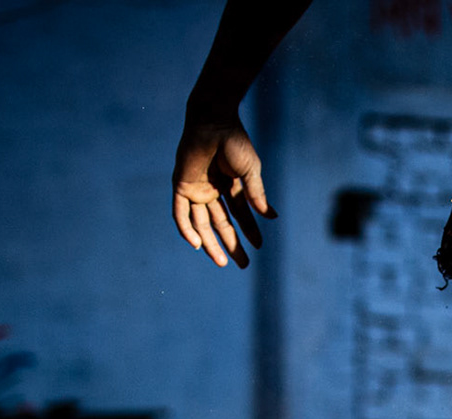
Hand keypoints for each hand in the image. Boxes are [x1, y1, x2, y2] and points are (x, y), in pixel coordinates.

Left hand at [171, 115, 274, 267]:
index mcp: (230, 184)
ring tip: (222, 262)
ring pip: (202, 223)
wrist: (212, 121)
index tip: (259, 246)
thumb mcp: (250, 171)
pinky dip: (187, 230)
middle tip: (243, 264)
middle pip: (221, 223)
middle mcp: (212, 189)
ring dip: (211, 243)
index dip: (250, 230)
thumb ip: (256, 194)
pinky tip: (197, 245)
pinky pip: (181, 213)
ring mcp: (196, 189)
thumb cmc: (233, 141)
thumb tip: (270, 216)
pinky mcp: (181, 186)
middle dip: (232, 244)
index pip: (240, 213)